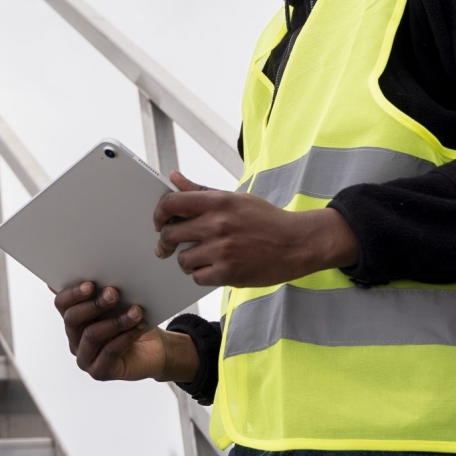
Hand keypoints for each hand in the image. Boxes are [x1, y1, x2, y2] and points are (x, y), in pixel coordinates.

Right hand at [51, 281, 198, 382]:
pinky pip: (108, 353)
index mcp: (74, 318)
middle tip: (114, 293)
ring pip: (92, 335)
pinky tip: (138, 327)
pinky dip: (125, 338)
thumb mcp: (121, 302)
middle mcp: (74, 338)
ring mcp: (85, 358)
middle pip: (72, 319)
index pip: (62, 304)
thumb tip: (91, 266)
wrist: (155, 348)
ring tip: (136, 311)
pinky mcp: (100, 372)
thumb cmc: (133, 320)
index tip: (91, 284)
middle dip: (94, 304)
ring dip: (115, 321)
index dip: (73, 293)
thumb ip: (104, 289)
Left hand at [152, 171, 360, 286]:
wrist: (297, 243)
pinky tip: (214, 268)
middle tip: (167, 247)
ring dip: (186, 261)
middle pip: (171, 234)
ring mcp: (222, 250)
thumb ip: (200, 191)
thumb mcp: (235, 199)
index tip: (158, 222)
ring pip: (183, 260)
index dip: (158, 214)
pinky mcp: (228, 273)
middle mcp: (217, 225)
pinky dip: (202, 275)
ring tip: (200, 257)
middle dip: (166, 242)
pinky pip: (198, 277)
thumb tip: (173, 178)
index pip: (171, 203)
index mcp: (218, 202)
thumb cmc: (265, 219)